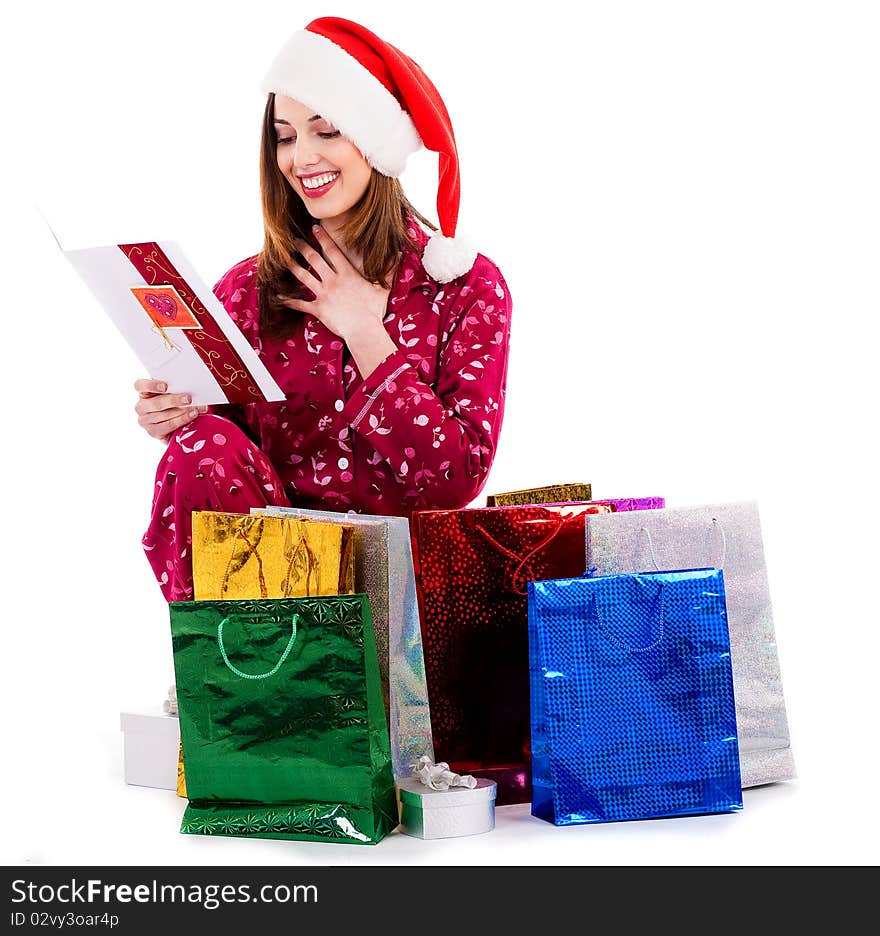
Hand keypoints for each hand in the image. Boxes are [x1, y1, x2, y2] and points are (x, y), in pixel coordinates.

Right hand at [134, 378, 207, 441]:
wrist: (177, 423)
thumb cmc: (174, 402)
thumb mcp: (173, 393)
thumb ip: (176, 387)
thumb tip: (190, 386)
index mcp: (143, 392)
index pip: (140, 386)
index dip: (151, 385)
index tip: (166, 386)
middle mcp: (141, 407)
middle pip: (155, 403)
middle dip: (174, 400)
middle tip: (189, 398)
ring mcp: (145, 421)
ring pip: (163, 415)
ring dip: (182, 411)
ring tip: (195, 408)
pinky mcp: (153, 432)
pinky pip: (169, 425)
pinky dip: (182, 420)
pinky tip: (192, 415)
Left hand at [280, 225, 390, 344]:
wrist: (364, 330)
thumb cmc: (375, 310)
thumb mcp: (384, 288)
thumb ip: (389, 269)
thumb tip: (397, 253)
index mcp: (347, 273)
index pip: (331, 251)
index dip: (322, 238)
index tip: (314, 228)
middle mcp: (332, 280)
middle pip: (313, 259)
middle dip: (302, 247)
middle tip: (292, 239)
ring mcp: (323, 294)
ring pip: (303, 277)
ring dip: (291, 266)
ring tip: (282, 258)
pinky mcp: (318, 309)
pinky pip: (300, 304)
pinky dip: (288, 300)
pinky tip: (277, 295)